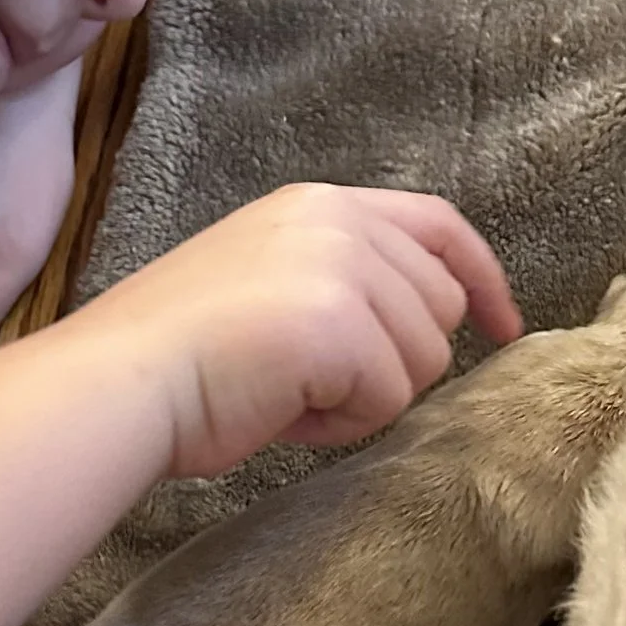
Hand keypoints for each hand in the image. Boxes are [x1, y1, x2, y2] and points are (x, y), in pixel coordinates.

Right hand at [72, 182, 521, 479]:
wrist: (121, 381)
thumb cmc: (178, 355)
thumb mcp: (268, 280)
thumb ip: (342, 281)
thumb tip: (425, 329)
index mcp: (319, 204)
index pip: (437, 225)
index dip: (481, 278)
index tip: (504, 327)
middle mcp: (338, 220)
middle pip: (439, 309)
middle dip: (393, 362)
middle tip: (309, 381)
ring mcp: (342, 266)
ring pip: (422, 360)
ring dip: (364, 397)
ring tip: (285, 392)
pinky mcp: (341, 322)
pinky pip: (389, 398)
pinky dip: (341, 422)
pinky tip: (281, 409)